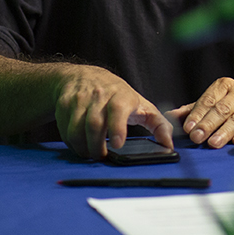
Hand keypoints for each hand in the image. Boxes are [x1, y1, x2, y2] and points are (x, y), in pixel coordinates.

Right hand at [54, 64, 172, 159]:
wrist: (84, 77)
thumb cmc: (118, 95)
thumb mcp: (141, 105)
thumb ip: (158, 124)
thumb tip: (169, 144)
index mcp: (121, 95)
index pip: (118, 109)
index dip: (117, 127)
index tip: (117, 144)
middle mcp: (99, 95)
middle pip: (94, 125)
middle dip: (96, 147)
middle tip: (102, 157)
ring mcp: (80, 99)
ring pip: (76, 130)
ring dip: (83, 148)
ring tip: (91, 154)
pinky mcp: (65, 104)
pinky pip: (65, 130)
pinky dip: (72, 143)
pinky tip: (80, 144)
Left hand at [169, 77, 233, 148]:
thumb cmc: (232, 102)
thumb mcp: (212, 102)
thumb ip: (192, 109)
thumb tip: (170, 116)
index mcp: (225, 86)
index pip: (209, 100)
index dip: (198, 114)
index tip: (188, 127)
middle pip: (222, 109)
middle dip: (208, 124)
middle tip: (196, 137)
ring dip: (225, 132)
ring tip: (213, 142)